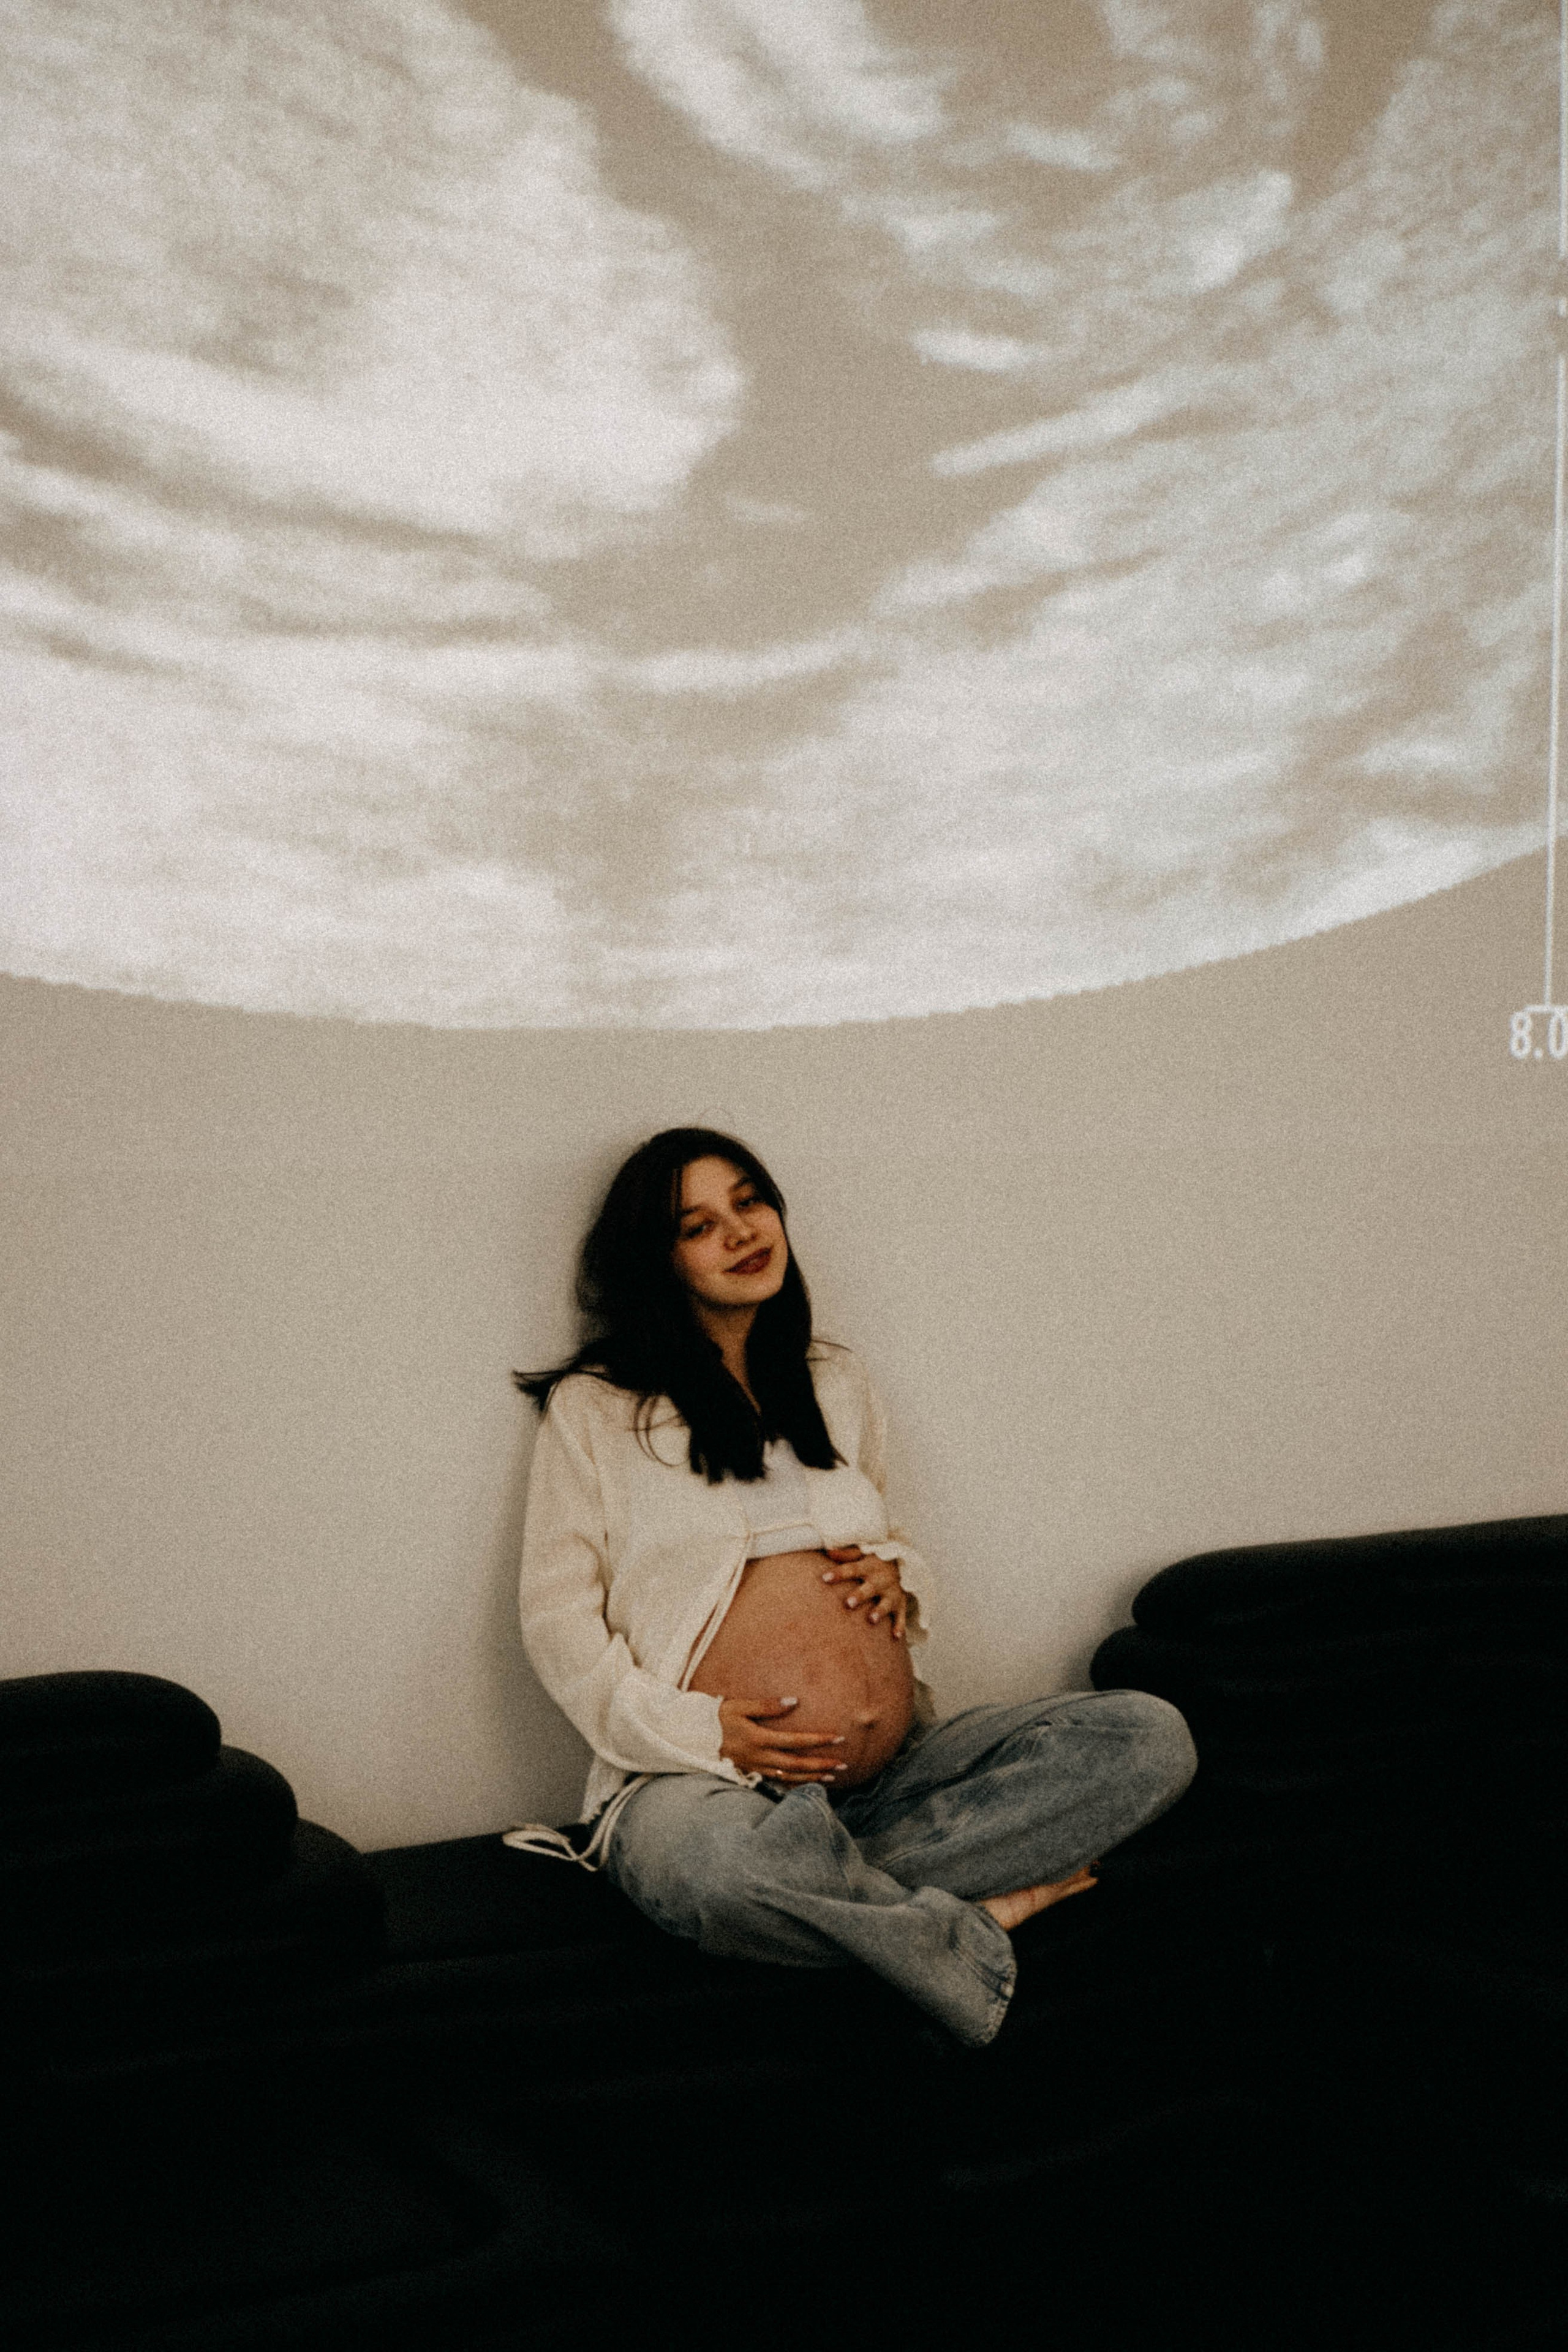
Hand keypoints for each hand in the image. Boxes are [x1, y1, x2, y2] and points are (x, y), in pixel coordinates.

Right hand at [718, 1694, 846, 1785]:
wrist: (692, 1737)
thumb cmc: (716, 1717)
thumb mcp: (738, 1706)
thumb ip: (766, 1705)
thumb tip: (794, 1701)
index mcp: (758, 1739)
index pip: (795, 1741)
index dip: (817, 1740)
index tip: (838, 1738)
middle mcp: (759, 1758)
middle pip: (796, 1765)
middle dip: (821, 1764)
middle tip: (844, 1763)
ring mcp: (755, 1769)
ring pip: (789, 1778)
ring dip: (812, 1778)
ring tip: (832, 1776)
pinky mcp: (751, 1774)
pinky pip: (777, 1784)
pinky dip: (795, 1786)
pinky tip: (808, 1784)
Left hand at [820, 1546, 908, 1639]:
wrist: (904, 1565)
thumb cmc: (875, 1561)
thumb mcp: (862, 1554)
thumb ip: (846, 1555)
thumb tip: (828, 1550)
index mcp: (869, 1566)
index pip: (852, 1569)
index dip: (839, 1573)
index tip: (825, 1578)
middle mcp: (882, 1579)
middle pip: (870, 1587)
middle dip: (860, 1595)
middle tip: (848, 1603)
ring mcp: (893, 1592)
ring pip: (887, 1603)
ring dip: (880, 1611)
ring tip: (871, 1620)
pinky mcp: (901, 1604)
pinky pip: (901, 1616)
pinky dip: (900, 1625)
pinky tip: (896, 1636)